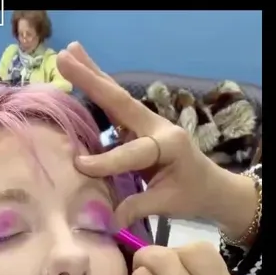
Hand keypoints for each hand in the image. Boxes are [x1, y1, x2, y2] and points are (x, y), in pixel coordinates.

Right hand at [56, 42, 257, 239]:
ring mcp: (148, 122)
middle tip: (65, 58)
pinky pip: (114, 105)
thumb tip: (108, 222)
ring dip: (91, 74)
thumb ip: (138, 208)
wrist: (210, 185)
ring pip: (116, 97)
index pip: (132, 152)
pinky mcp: (139, 125)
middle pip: (121, 101)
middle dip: (92, 81)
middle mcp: (158, 126)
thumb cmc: (191, 195)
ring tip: (69, 52)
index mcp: (169, 144)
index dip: (106, 161)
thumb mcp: (168, 204)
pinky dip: (96, 88)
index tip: (79, 166)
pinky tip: (80, 71)